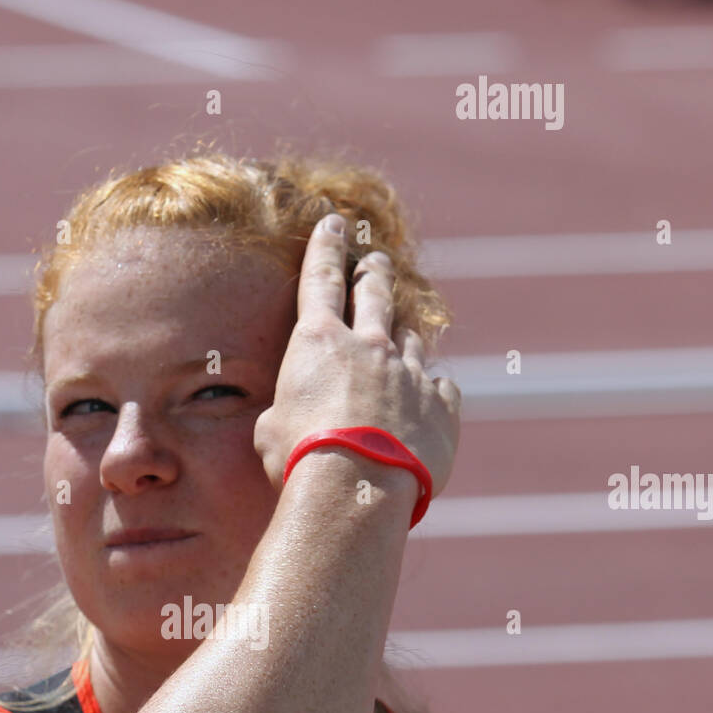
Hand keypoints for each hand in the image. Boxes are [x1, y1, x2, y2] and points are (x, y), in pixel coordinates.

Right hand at [252, 213, 460, 495]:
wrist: (355, 489)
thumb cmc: (299, 459)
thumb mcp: (270, 432)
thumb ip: (287, 411)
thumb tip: (288, 418)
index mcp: (318, 342)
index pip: (320, 279)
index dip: (326, 247)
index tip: (334, 223)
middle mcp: (369, 346)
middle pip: (375, 293)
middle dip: (375, 272)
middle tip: (377, 261)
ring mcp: (411, 373)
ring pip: (412, 341)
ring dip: (403, 340)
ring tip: (400, 346)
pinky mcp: (442, 406)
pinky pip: (441, 388)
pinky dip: (432, 391)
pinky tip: (427, 402)